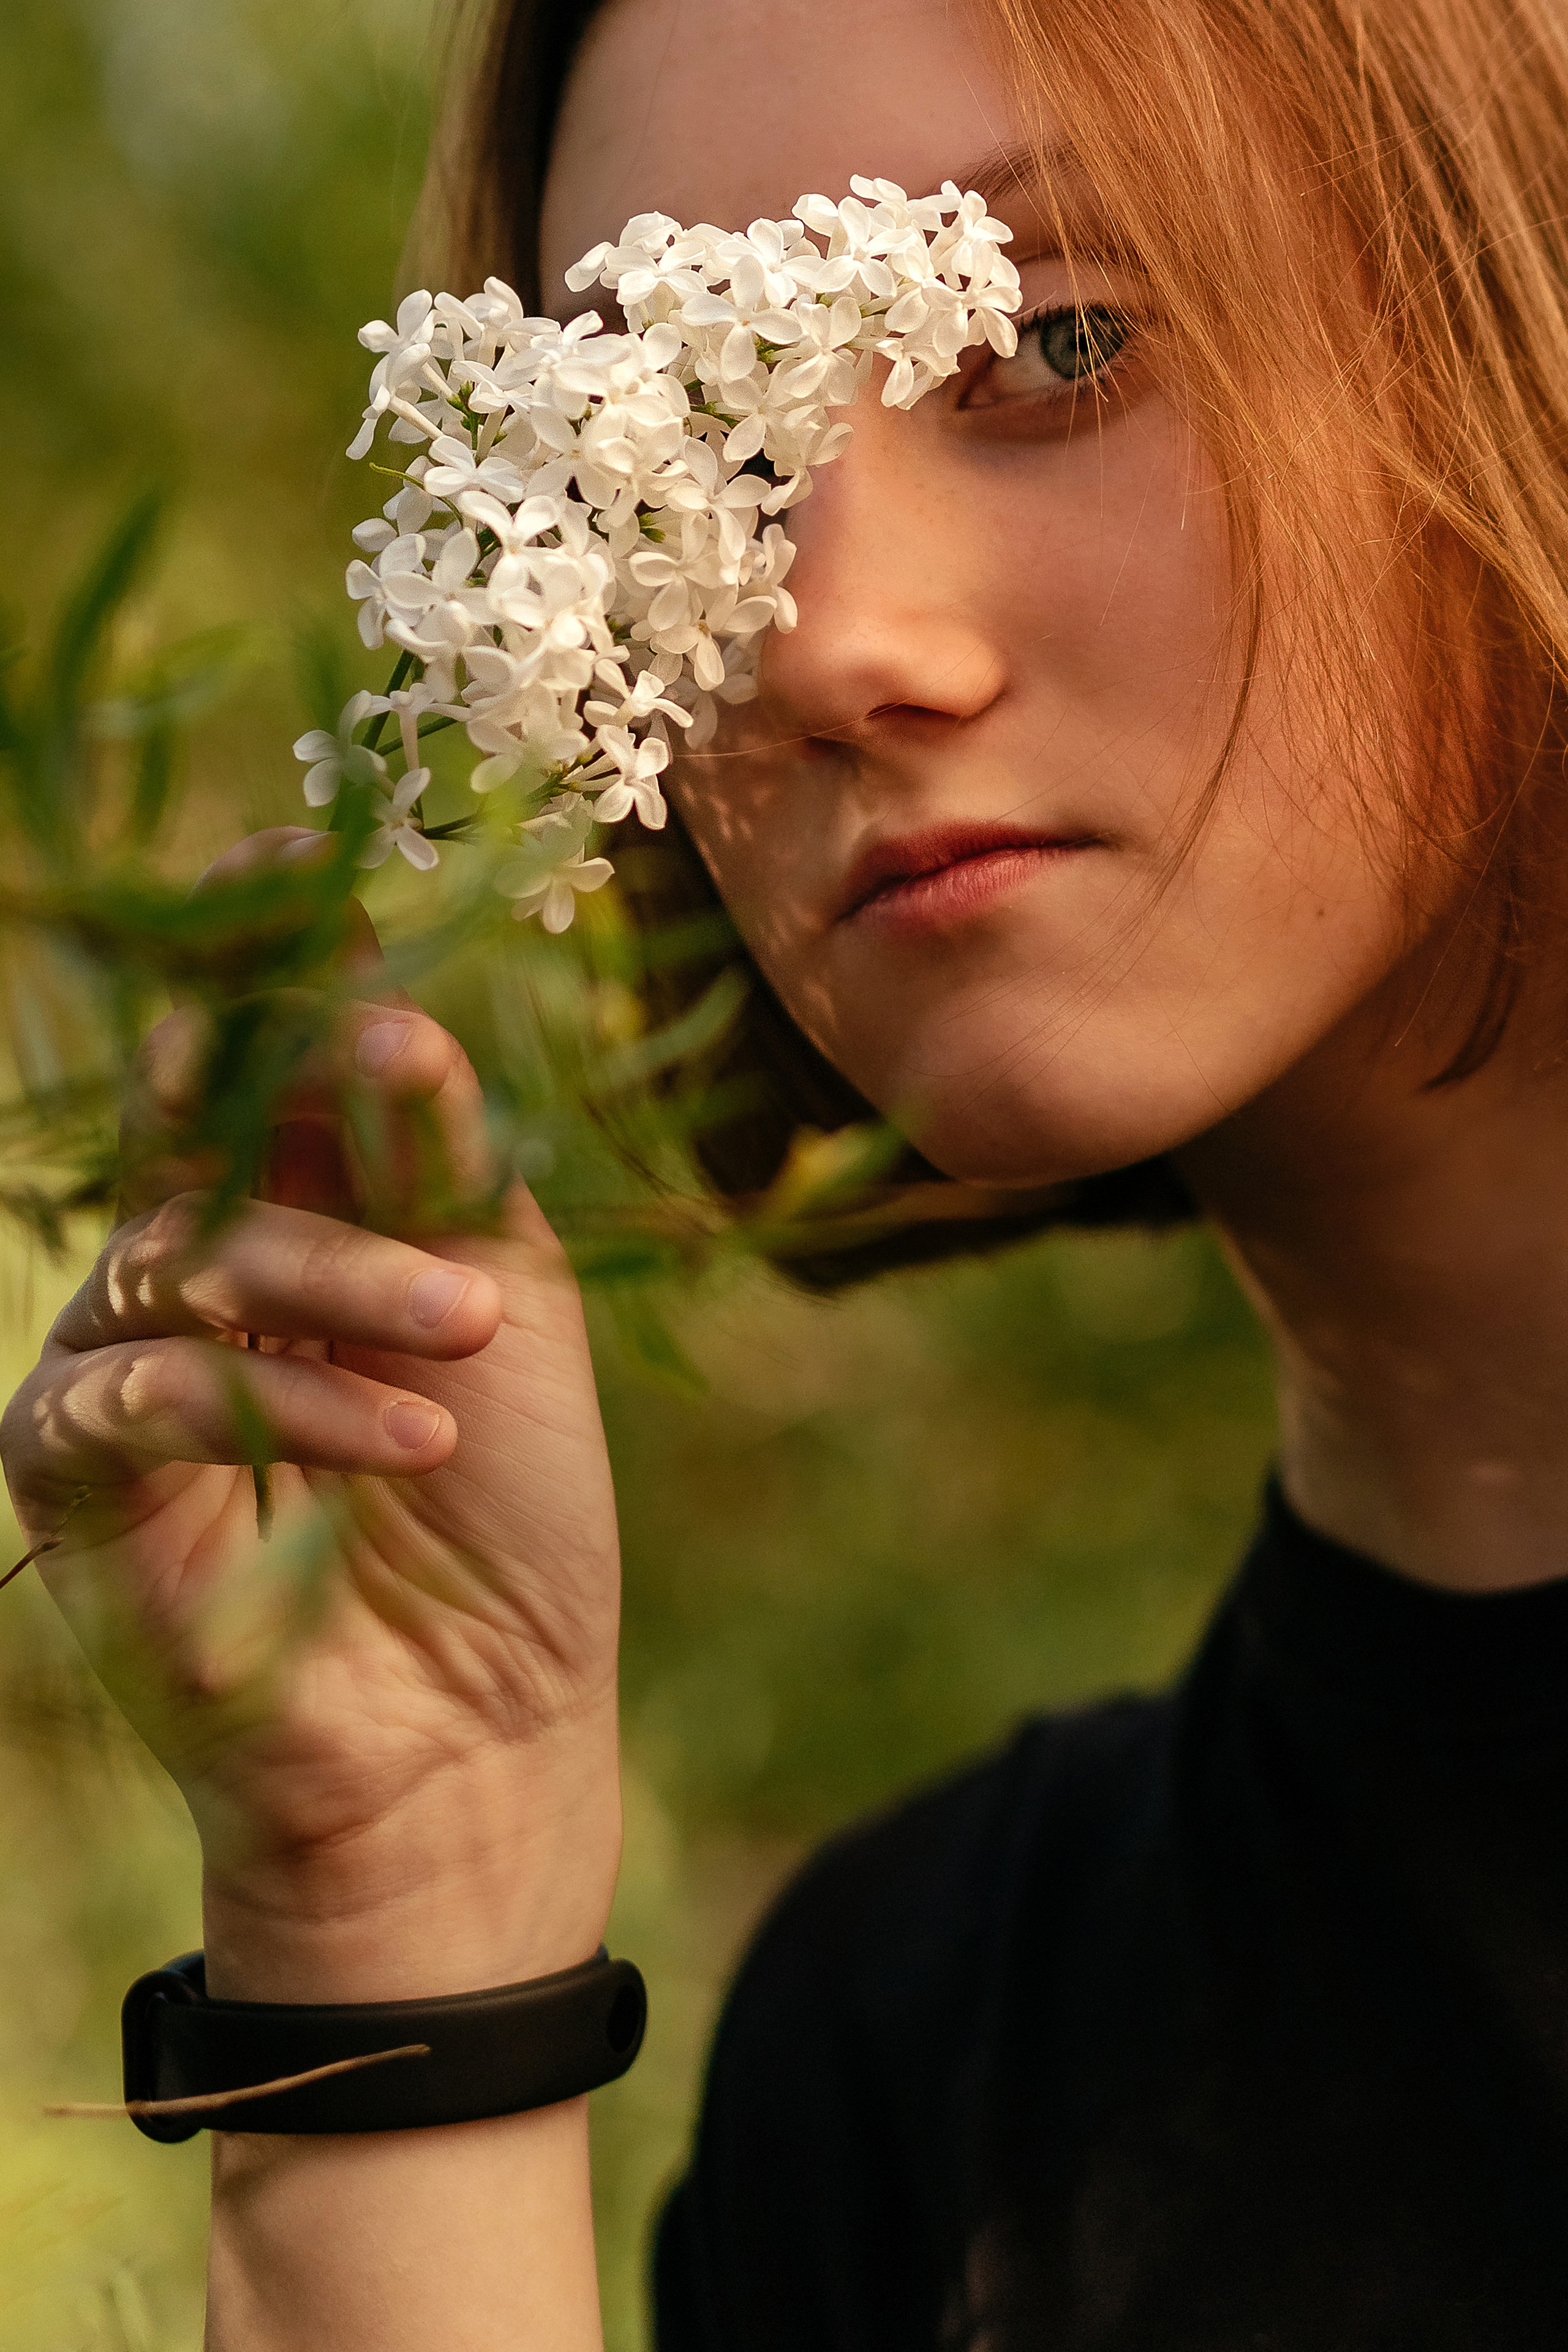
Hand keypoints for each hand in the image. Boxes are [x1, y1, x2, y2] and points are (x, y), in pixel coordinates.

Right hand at [0, 837, 622, 2002]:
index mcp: (304, 1196)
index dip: (268, 946)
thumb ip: (446, 1173)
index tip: (303, 853)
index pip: (261, 1042)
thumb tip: (397, 1015)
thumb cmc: (507, 1511)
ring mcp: (120, 1355)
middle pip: (187, 1109)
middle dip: (269, 1058)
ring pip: (185, 1245)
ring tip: (472, 1332)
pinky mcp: (73, 1472)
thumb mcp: (506, 1311)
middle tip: (373, 1038)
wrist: (478, 1720)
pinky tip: (409, 1434)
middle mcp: (195, 1254)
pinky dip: (285, 1398)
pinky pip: (144, 1390)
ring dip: (342, 1274)